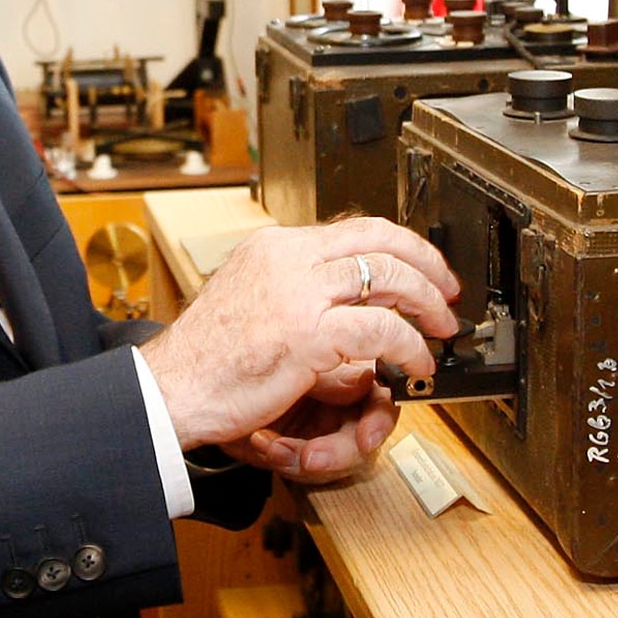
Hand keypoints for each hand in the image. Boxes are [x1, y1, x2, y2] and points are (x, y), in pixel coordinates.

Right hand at [143, 217, 458, 474]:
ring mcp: (299, 294)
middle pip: (381, 242)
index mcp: (274, 246)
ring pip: (390, 278)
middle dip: (428, 267)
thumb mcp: (249, 296)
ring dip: (427, 304)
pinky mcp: (308, 334)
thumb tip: (341, 290)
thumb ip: (293, 284)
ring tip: (439, 330)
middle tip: (448, 293)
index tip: (425, 267)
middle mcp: (288, 259)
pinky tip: (414, 361)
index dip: (403, 246)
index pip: (356, 228)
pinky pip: (381, 329)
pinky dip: (409, 345)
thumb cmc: (206, 357)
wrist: (169, 389)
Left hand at [228, 362, 397, 483]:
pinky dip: (290, 460)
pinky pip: (314, 466)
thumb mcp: (289, 365)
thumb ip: (335, 375)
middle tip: (313, 456)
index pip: (381, 387)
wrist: (189, 401)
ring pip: (344, 455)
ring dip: (309, 457)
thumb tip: (369, 382)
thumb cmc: (227, 370)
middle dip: (339, 449)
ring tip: (274, 447)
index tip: (368, 437)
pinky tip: (266, 446)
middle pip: (366, 429)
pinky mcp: (301, 443)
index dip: (380, 415)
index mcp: (339, 355)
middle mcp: (336, 389)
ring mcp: (320, 418)